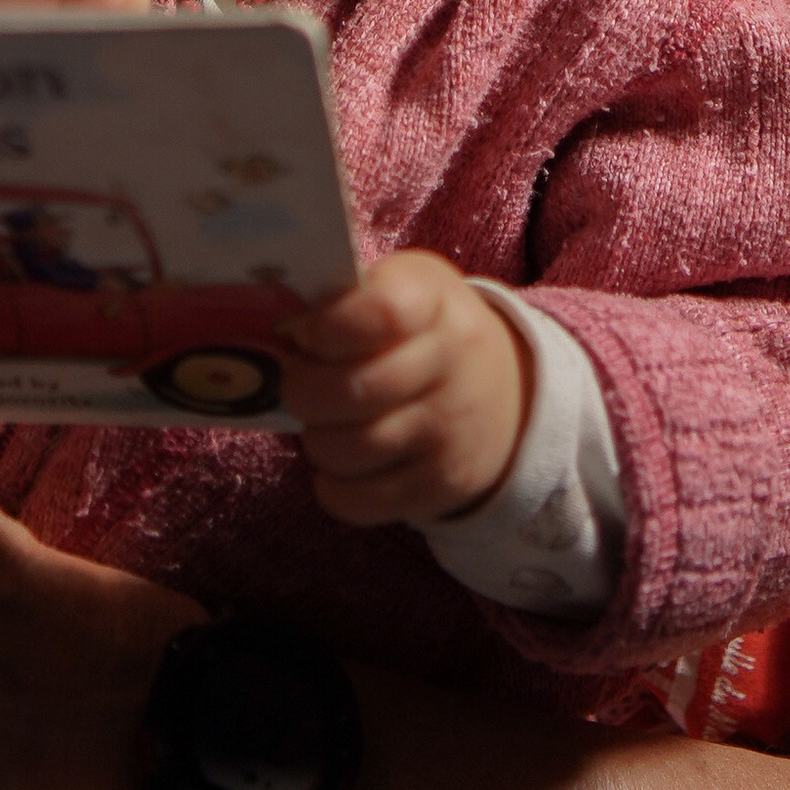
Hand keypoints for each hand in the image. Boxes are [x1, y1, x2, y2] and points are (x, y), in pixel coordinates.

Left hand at [282, 252, 529, 528]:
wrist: (506, 397)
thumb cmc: (426, 333)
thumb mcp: (404, 288)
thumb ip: (348, 296)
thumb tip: (282, 327)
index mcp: (434, 303)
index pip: (381, 313)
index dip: (328, 327)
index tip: (308, 333)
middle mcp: (451, 366)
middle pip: (350, 390)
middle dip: (303, 388)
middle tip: (301, 380)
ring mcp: (448, 433)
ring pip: (346, 450)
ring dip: (317, 437)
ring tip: (325, 421)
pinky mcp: (438, 487)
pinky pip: (356, 500)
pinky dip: (332, 486)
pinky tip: (341, 464)